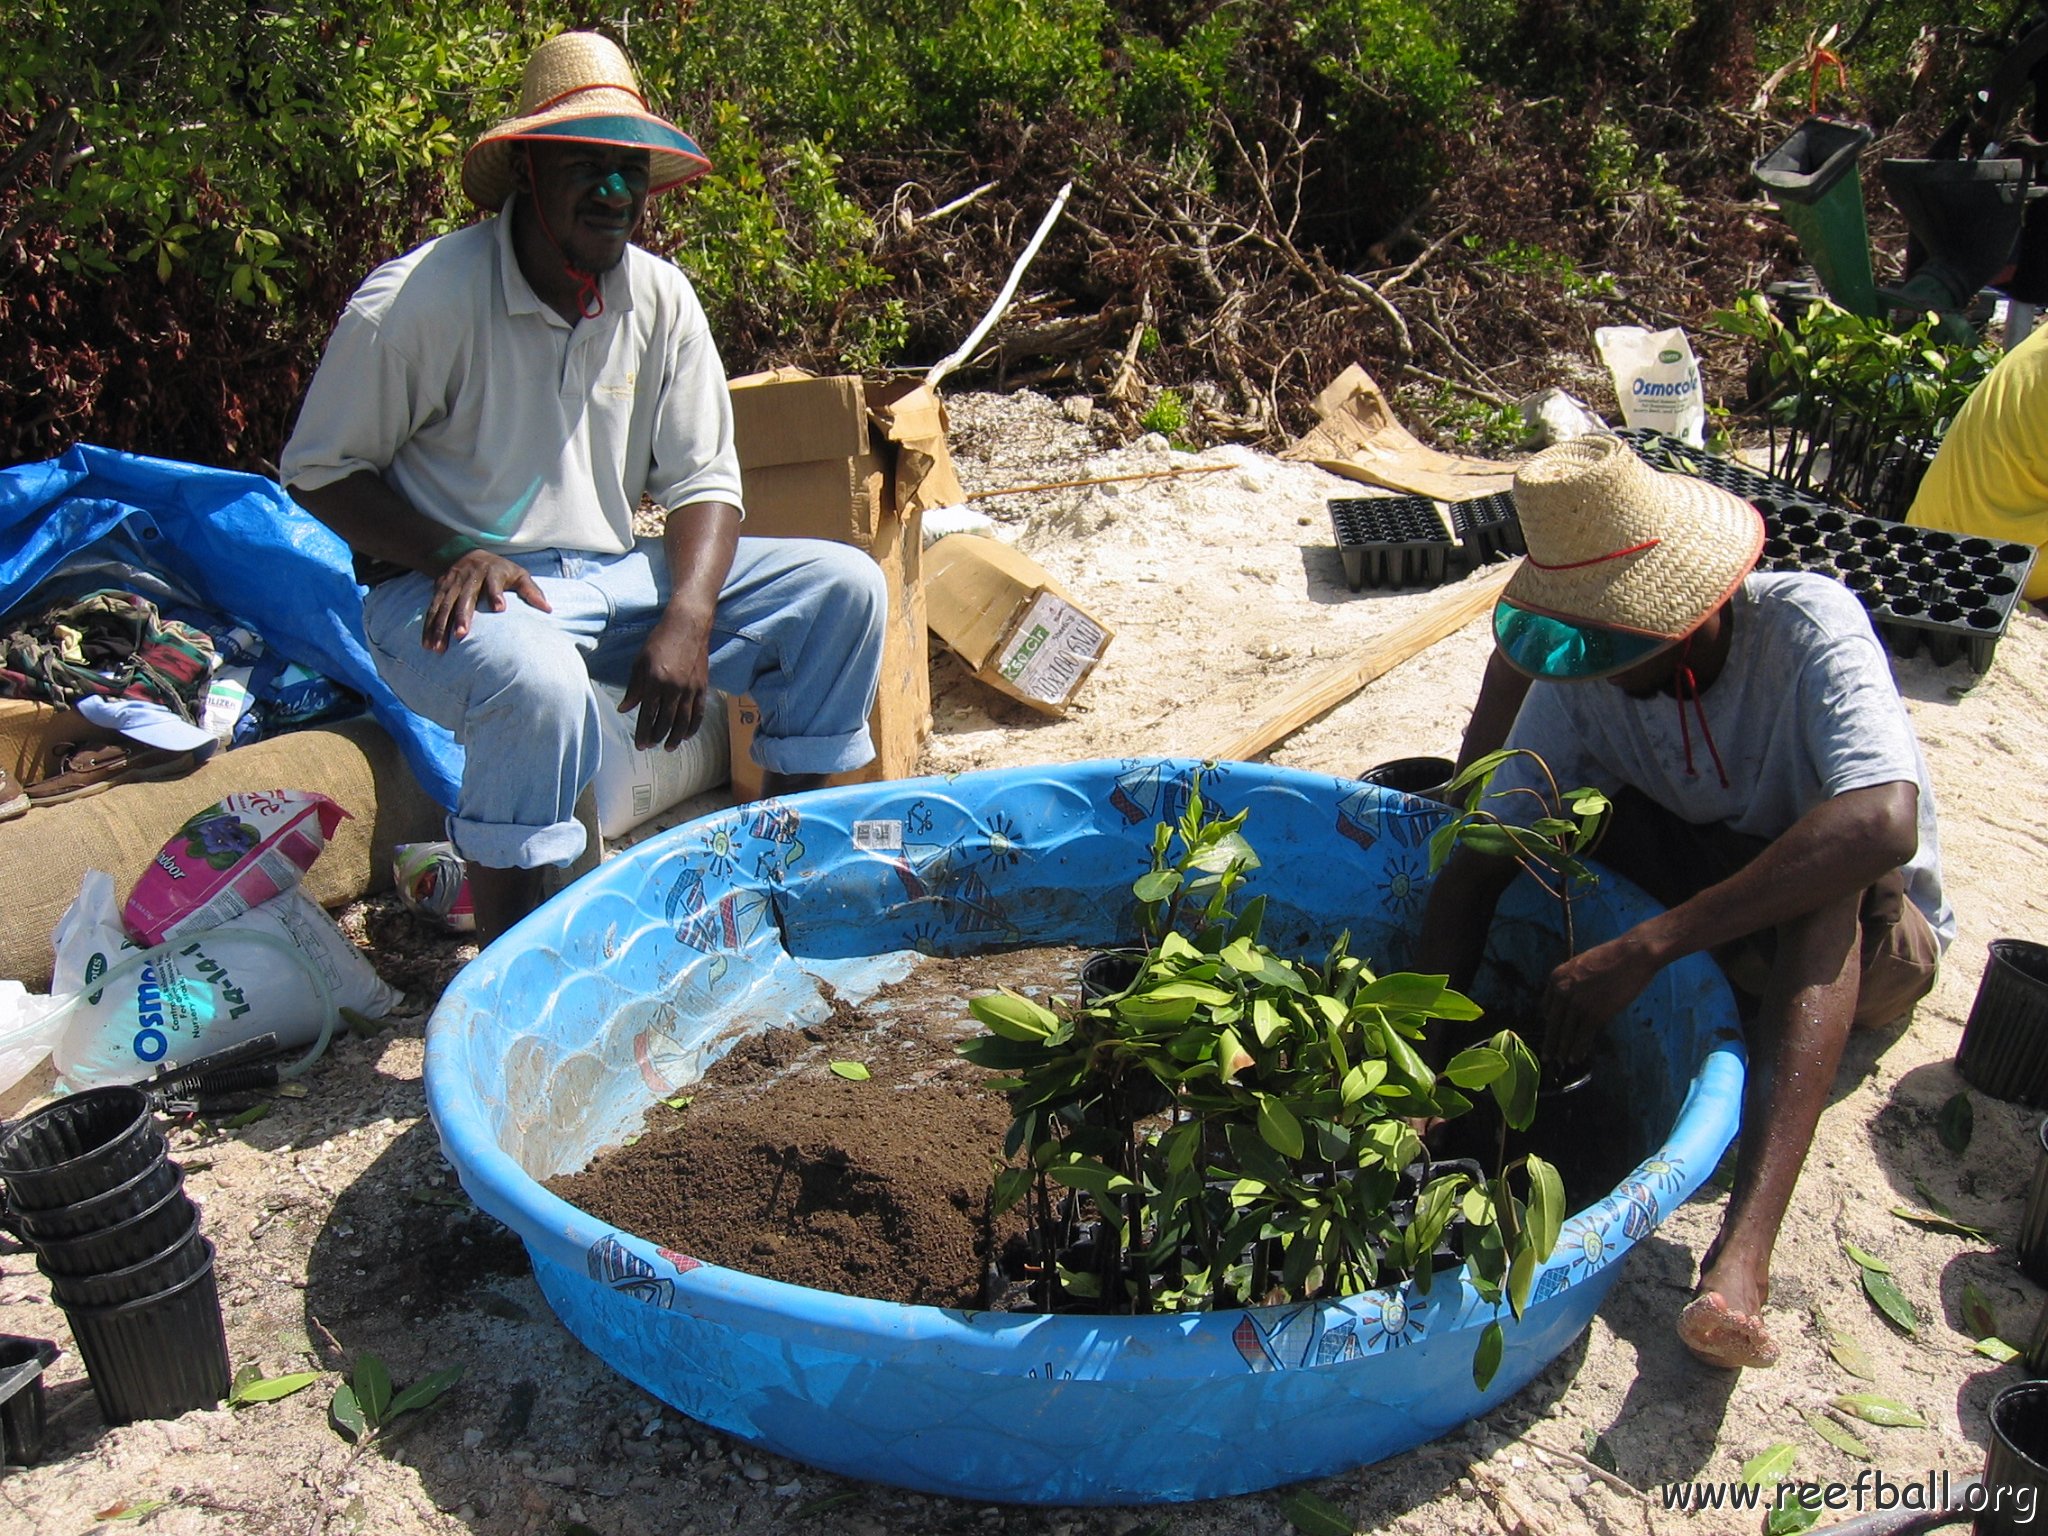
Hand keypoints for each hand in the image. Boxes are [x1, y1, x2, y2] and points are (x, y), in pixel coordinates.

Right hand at [422, 550, 550, 650]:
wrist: (464, 554)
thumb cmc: (499, 570)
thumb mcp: (518, 574)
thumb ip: (531, 591)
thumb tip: (548, 609)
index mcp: (491, 572)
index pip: (493, 583)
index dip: (495, 594)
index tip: (499, 608)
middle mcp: (469, 577)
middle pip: (465, 597)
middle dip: (461, 615)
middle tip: (461, 635)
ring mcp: (452, 585)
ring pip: (445, 606)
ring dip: (439, 626)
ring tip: (438, 647)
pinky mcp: (439, 591)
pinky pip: (432, 610)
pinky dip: (428, 627)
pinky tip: (427, 644)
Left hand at [620, 605, 712, 750]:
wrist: (688, 624)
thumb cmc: (660, 640)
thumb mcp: (640, 661)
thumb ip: (633, 687)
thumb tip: (624, 709)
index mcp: (655, 681)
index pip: (647, 714)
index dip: (643, 731)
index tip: (639, 744)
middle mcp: (674, 687)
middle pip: (665, 721)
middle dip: (656, 737)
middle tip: (650, 746)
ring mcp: (690, 688)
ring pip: (683, 720)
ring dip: (675, 737)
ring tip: (668, 747)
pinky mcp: (702, 686)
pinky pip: (699, 712)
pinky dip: (693, 726)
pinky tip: (687, 735)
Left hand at [1540, 929, 1662, 1065]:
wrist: (1632, 956)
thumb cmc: (1611, 957)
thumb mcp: (1581, 966)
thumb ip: (1572, 983)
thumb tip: (1572, 1000)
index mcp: (1556, 978)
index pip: (1545, 1006)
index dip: (1548, 1022)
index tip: (1551, 1032)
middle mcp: (1562, 992)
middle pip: (1552, 1023)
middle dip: (1550, 1042)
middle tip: (1546, 1056)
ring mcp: (1577, 1004)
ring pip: (1566, 1033)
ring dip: (1563, 1050)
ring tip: (1562, 1062)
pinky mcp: (1594, 1014)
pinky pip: (1582, 1037)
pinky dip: (1578, 1049)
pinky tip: (1576, 1058)